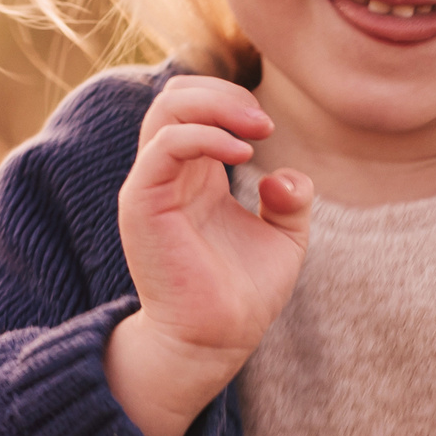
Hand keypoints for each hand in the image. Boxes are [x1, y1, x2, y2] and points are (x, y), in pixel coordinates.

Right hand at [106, 76, 312, 435]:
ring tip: (256, 130)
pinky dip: (204, 136)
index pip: (195, 106)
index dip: (231, 100)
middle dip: (223, 94)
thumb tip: (281, 173)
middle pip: (176, 96)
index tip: (268, 127)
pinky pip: (164, 147)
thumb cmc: (244, 293)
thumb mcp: (285, 237)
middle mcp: (168, 174)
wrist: (216, 341)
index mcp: (195, 174)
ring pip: (166, 111)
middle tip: (264, 122)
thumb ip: (292, 198)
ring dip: (216, 106)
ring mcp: (150, 186)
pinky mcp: (142, 204)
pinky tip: (241, 154)